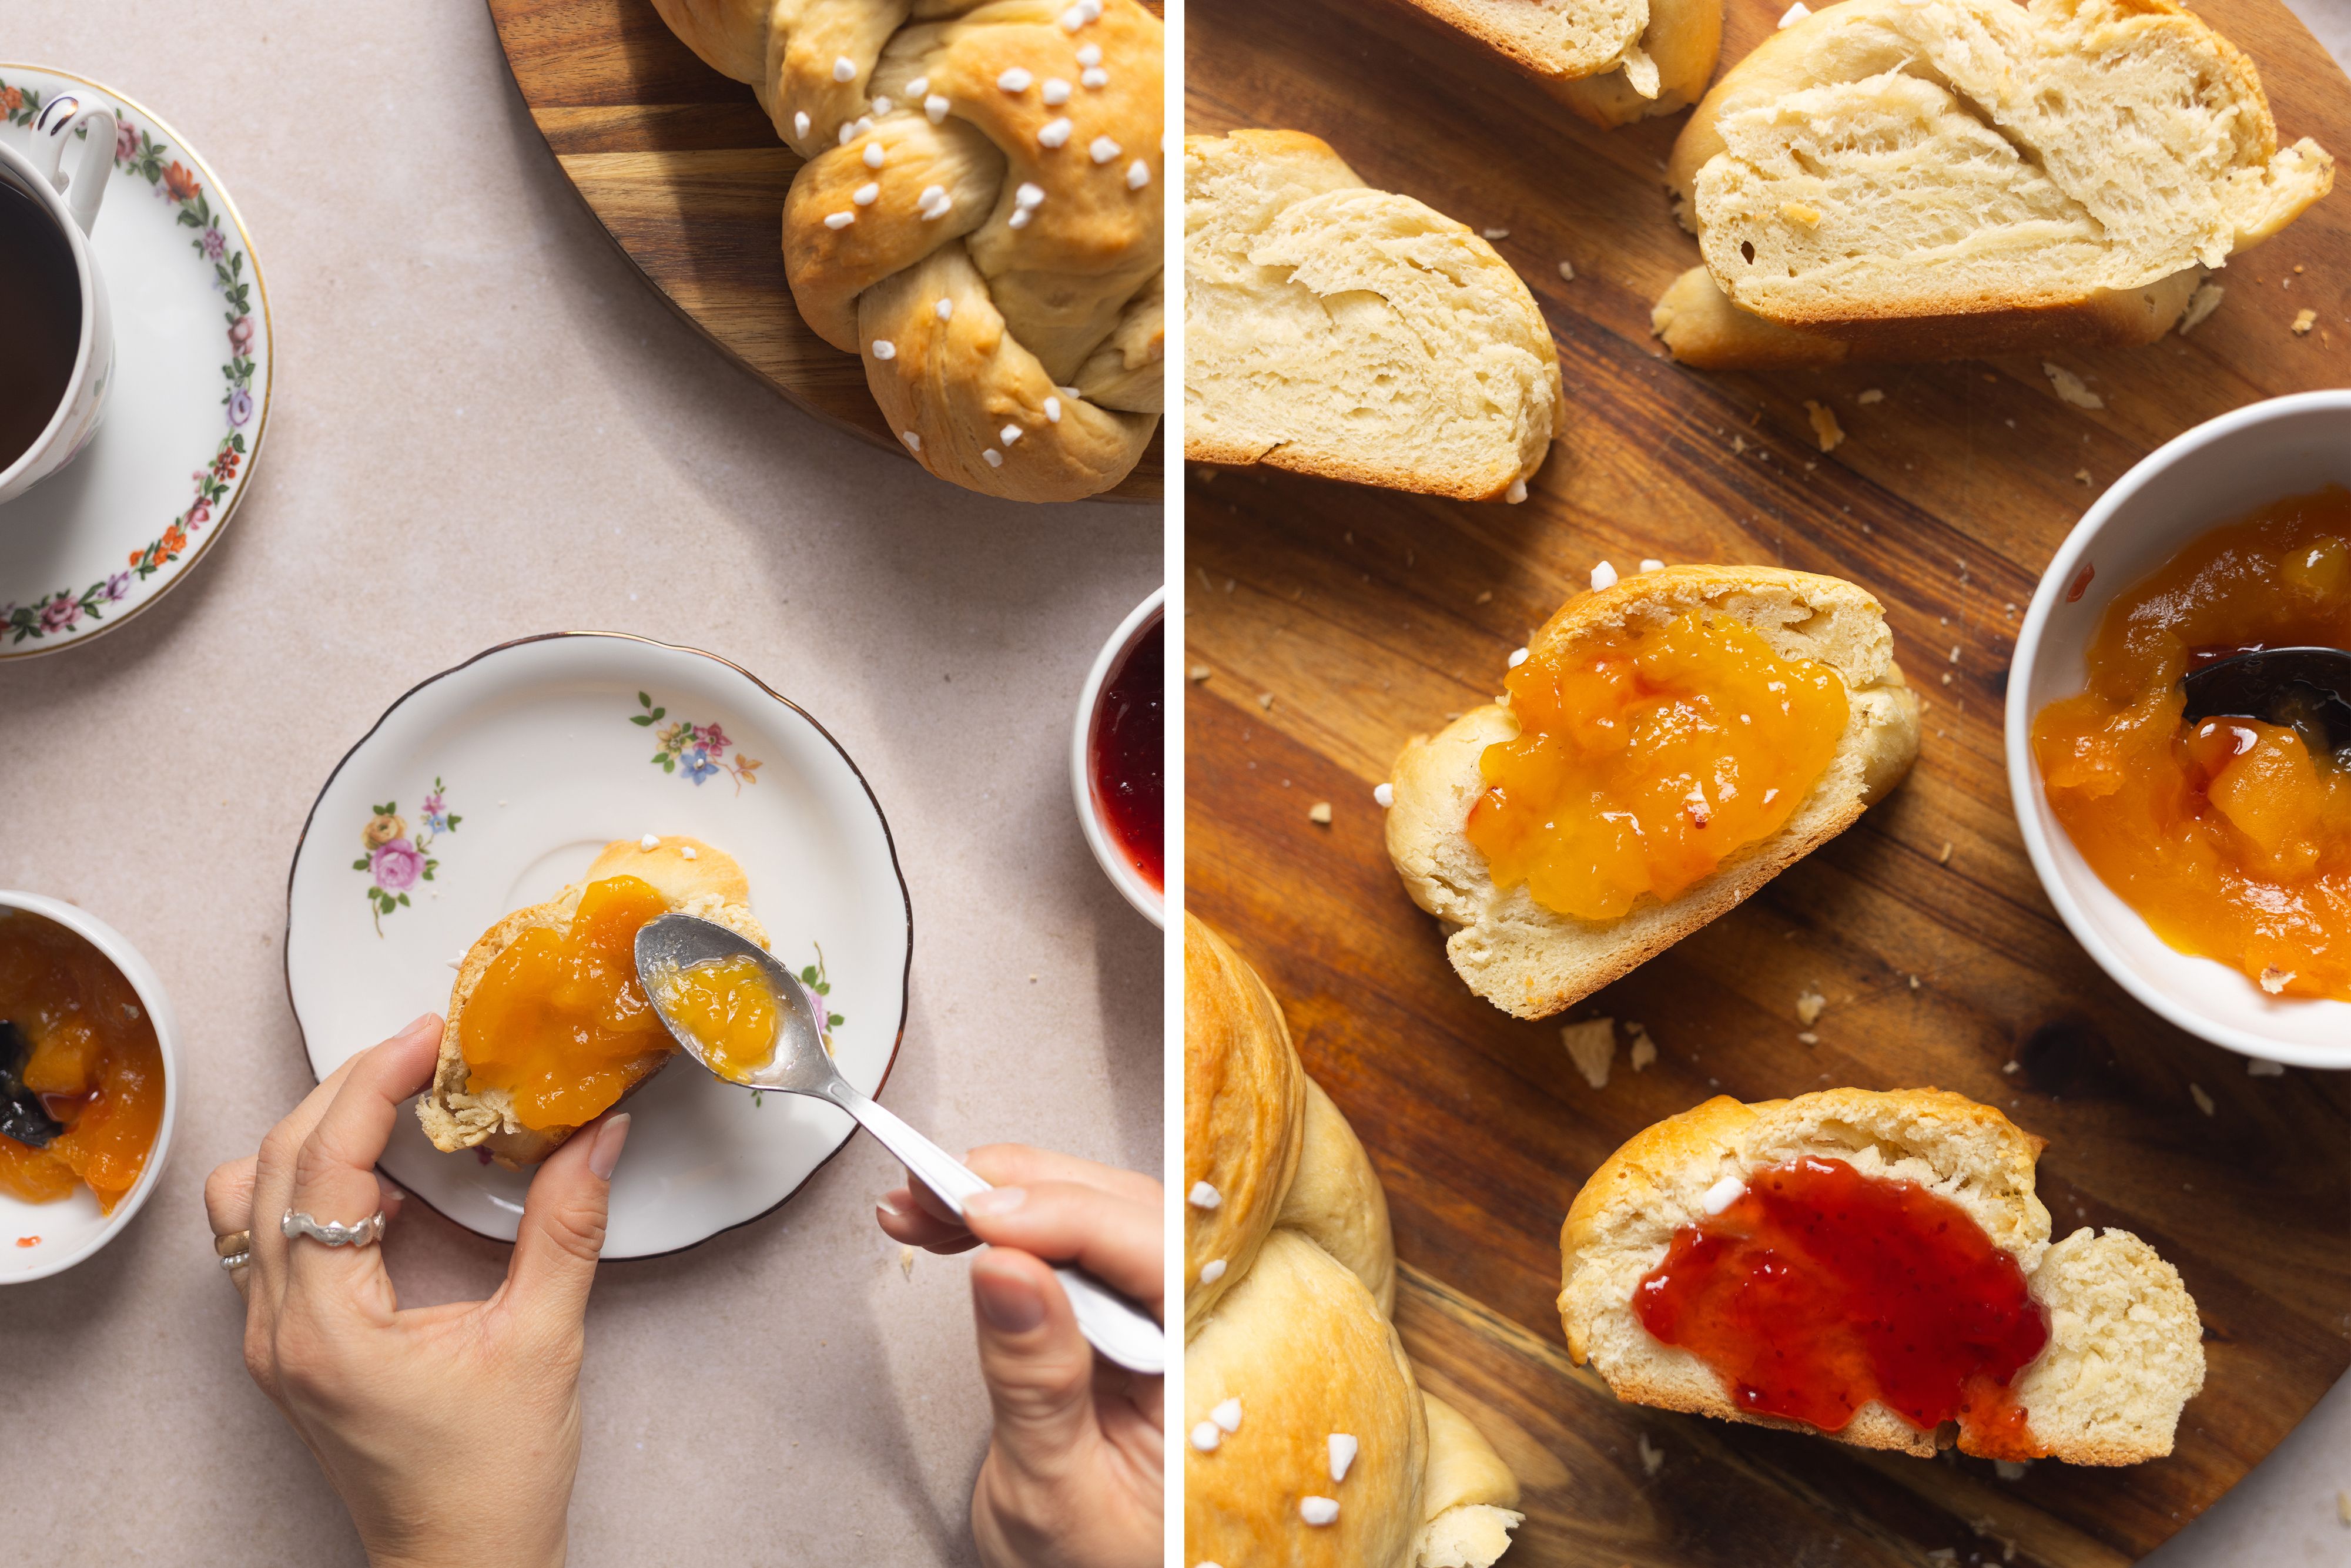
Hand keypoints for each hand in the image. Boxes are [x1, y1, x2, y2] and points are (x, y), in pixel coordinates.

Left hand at [204, 1014, 630, 1567]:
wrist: (464, 1566)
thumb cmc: (493, 1481)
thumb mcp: (543, 1344)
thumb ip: (566, 1230)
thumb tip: (598, 1137)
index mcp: (326, 1326)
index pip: (323, 1165)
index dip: (372, 1084)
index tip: (428, 1038)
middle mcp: (276, 1328)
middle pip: (272, 1165)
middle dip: (344, 1091)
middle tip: (421, 1052)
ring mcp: (272, 1342)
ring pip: (248, 1201)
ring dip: (312, 1138)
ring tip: (392, 1109)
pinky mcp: (290, 1351)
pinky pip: (269, 1241)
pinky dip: (314, 1189)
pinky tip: (386, 1189)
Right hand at [878, 1146, 1162, 1567]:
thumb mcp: (1057, 1491)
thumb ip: (1036, 1382)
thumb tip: (1004, 1267)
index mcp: (1214, 1371)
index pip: (1161, 1256)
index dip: (1072, 1218)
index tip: (986, 1212)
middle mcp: (1201, 1328)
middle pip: (1131, 1212)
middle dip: (1027, 1190)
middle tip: (935, 1190)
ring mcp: (1162, 1314)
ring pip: (1099, 1211)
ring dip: (1009, 1196)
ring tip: (925, 1203)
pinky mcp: (1120, 1310)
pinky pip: (1075, 1242)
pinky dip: (1011, 1224)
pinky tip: (955, 1222)